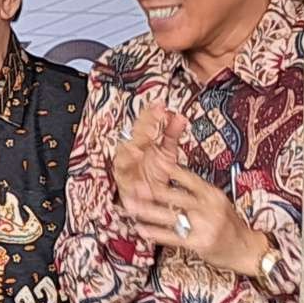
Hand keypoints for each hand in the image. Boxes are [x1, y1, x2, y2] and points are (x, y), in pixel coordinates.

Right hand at [111, 102, 187, 222]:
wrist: (145, 196)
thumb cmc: (153, 171)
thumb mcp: (166, 152)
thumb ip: (171, 134)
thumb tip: (180, 116)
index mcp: (141, 142)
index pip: (143, 124)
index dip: (150, 115)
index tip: (160, 106)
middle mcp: (131, 154)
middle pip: (133, 140)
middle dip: (141, 134)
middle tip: (150, 128)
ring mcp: (126, 170)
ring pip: (124, 161)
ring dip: (130, 157)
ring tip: (139, 153)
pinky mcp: (126, 188)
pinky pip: (127, 186)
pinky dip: (133, 187)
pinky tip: (141, 186)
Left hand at [133, 166, 268, 276]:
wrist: (245, 249)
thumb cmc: (228, 224)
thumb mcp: (217, 202)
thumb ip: (197, 192)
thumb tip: (171, 179)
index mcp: (212, 194)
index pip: (189, 178)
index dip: (170, 170)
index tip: (153, 161)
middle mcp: (209, 207)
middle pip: (176, 196)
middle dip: (153, 191)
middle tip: (133, 186)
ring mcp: (204, 226)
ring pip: (171, 216)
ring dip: (148, 211)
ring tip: (130, 206)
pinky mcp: (199, 243)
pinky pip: (173, 237)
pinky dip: (156, 233)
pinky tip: (142, 229)